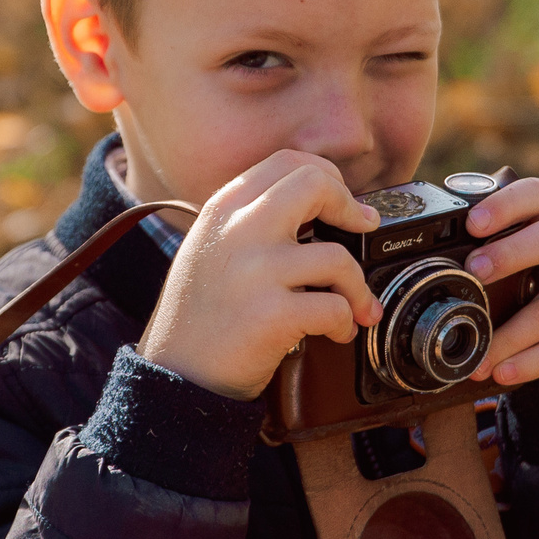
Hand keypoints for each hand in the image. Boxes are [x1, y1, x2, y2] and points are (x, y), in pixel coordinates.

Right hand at [138, 151, 384, 400]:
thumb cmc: (199, 318)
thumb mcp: (209, 249)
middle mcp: (237, 232)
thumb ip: (249, 220)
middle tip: (364, 228)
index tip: (342, 203)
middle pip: (314, 185)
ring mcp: (254, 272)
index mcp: (221, 210)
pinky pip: (334, 308)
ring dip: (357, 288)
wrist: (174, 377)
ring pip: (338, 257)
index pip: (287, 162)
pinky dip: (345, 324)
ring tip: (354, 308)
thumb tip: (320, 204)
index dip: (327, 177)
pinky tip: (336, 334)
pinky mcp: (271, 315)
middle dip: (351, 207)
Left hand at [461, 178, 538, 385]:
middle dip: (511, 254)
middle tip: (474, 272)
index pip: (538, 193)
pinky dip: (533, 362)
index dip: (507, 205)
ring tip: (479, 355)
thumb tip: (434, 252)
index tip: (473, 223)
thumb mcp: (523, 238)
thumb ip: (492, 236)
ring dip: (512, 335)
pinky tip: (506, 372)